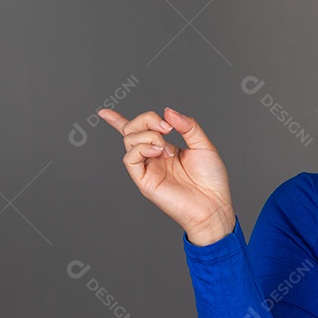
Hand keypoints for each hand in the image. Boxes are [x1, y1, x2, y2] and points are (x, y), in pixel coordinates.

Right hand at [97, 107, 235, 244]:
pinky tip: (158, 151)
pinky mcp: (144, 181)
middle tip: (167, 128)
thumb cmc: (211, 181)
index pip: (139, 133)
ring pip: (129, 140)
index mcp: (166, 149)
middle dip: (146, 119)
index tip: (104, 112)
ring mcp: (148, 169)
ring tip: (167, 147)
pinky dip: (142, 147)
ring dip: (149, 135)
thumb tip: (168, 111)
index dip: (118, 121)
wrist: (213, 206)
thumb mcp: (203, 145)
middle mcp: (154, 158)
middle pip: (132, 130)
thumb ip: (187, 125)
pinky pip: (130, 158)